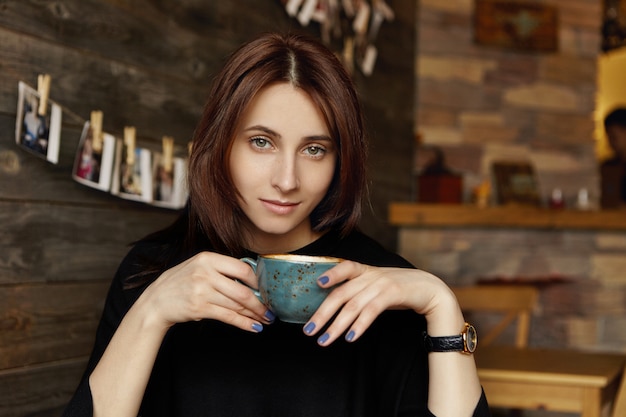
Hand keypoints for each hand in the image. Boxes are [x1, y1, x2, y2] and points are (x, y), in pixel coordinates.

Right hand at [137, 252, 273, 332]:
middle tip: (271, 310)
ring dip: (255, 315)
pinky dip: (244, 323)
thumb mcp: (198, 266)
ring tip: (265, 319)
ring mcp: (202, 291)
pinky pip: (228, 317)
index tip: (267, 290)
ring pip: (237, 305)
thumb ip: (221, 269)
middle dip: (261, 303)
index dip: (258, 281)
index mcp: (208, 258)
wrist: (156, 301)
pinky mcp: (200, 308)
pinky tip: (253, 327)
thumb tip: (251, 280)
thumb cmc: (180, 283)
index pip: (242, 268)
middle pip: (243, 290)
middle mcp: (206, 273)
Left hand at [303, 261, 461, 345]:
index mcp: (366, 270)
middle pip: (341, 294)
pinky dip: (359, 325)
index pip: (345, 266)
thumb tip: (334, 305)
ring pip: (353, 306)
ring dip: (336, 325)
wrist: (431, 290)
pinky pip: (371, 310)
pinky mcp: (393, 293)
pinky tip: (350, 337)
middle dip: (322, 314)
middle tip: (309, 331)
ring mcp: (381, 283)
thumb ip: (359, 290)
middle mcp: (371, 275)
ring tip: (325, 340)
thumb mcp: (377, 284)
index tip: (316, 284)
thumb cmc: (400, 290)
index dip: (331, 274)